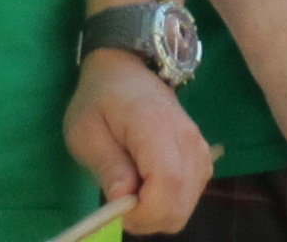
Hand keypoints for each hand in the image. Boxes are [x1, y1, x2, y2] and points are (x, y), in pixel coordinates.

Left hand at [63, 51, 211, 233]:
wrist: (126, 69)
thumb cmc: (99, 100)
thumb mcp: (86, 132)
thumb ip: (108, 166)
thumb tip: (123, 200)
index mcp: (155, 129)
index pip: (168, 182)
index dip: (145, 211)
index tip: (118, 214)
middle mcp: (187, 138)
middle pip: (183, 198)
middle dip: (151, 217)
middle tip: (120, 209)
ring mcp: (198, 144)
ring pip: (192, 198)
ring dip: (161, 211)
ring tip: (132, 197)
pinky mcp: (200, 151)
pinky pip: (195, 189)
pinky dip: (173, 200)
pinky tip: (150, 190)